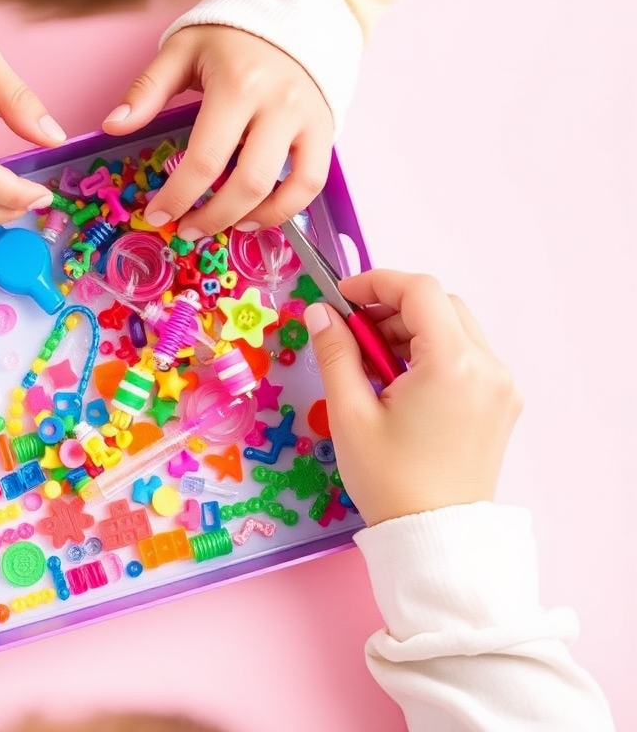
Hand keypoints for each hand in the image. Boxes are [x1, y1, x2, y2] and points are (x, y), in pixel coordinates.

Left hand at [102, 24, 333, 240]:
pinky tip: (254, 218)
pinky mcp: (324, 131)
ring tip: (219, 227)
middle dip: (211, 217)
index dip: (179, 196)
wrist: (291, 15)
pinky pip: (310, 183)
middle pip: (247, 183)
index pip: (206, 159)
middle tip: (185, 230)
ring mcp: (306, 120)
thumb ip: (147, 90)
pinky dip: (284, 210)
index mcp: (238, 85)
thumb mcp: (182, 51)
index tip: (156, 216)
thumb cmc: (230, 38)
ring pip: (282, 189)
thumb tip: (113, 126)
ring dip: (247, 220)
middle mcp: (278, 105)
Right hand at [304, 270, 521, 525]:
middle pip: (441, 305)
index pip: (420, 291)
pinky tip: (402, 383)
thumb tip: (321, 313)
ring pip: (456, 328)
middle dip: (393, 307)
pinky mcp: (501, 404)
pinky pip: (467, 356)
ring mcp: (500, 386)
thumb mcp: (350, 413)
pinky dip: (433, 353)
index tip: (341, 297)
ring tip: (374, 365)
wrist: (433, 537)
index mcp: (453, 364)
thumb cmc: (389, 481)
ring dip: (413, 330)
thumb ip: (335, 352)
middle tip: (353, 332)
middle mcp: (488, 367)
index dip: (376, 283)